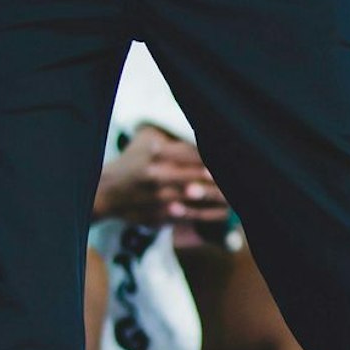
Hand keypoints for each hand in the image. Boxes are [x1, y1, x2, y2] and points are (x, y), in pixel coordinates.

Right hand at [93, 125, 228, 226]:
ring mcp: (158, 198)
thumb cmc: (133, 161)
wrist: (107, 192)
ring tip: (237, 196)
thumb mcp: (147, 139)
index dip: (214, 157)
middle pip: (199, 175)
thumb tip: (201, 133)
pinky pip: (190, 217)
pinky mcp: (159, 216)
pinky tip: (224, 212)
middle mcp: (157, 175)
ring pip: (197, 199)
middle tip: (242, 178)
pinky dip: (209, 215)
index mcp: (156, 153)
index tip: (234, 157)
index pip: (194, 152)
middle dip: (221, 177)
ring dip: (220, 198)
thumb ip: (172, 135)